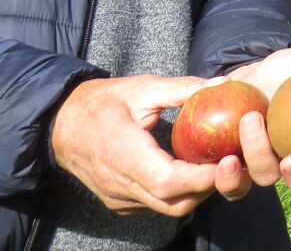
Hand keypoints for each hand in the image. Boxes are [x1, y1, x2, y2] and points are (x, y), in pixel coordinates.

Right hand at [50, 74, 220, 214]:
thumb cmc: (101, 102)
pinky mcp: (118, 203)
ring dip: (196, 191)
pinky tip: (191, 170)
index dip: (203, 175)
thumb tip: (221, 82)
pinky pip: (155, 205)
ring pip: (168, 208)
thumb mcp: (142, 88)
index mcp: (123, 155)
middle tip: (231, 160)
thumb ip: (182, 88)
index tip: (230, 158)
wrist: (59, 124)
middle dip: (209, 186)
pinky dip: (178, 193)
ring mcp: (118, 199)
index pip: (169, 180)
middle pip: (175, 202)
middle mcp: (120, 186)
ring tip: (215, 164)